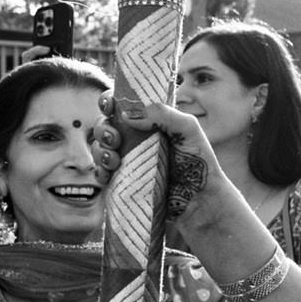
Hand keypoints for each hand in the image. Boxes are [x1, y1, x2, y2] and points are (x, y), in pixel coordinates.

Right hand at [93, 95, 219, 224]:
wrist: (200, 200)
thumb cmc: (199, 162)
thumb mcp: (188, 130)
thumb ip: (164, 114)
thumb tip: (128, 115)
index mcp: (150, 121)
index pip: (122, 104)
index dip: (109, 101)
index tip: (109, 107)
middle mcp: (136, 138)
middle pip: (106, 125)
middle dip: (103, 129)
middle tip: (115, 140)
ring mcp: (128, 160)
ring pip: (100, 149)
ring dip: (101, 151)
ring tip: (115, 160)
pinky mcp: (123, 182)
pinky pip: (101, 174)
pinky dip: (100, 172)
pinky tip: (108, 175)